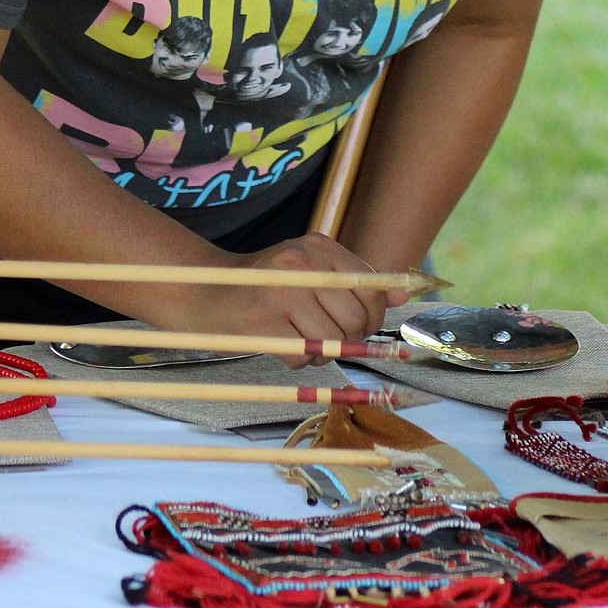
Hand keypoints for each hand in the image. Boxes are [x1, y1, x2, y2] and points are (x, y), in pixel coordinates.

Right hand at [218, 235, 408, 366]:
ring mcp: (280, 291)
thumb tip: (402, 297)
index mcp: (319, 246)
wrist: (204, 293)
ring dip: (324, 353)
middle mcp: (301, 262)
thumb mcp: (311, 272)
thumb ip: (355, 283)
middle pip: (355, 318)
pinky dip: (298, 361)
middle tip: (330, 339)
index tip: (362, 327)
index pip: (371, 287)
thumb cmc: (266, 286)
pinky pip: (302, 356)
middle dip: (350, 339)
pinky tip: (283, 345)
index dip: (374, 316)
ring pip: (331, 341)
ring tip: (305, 342)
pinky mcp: (261, 320)